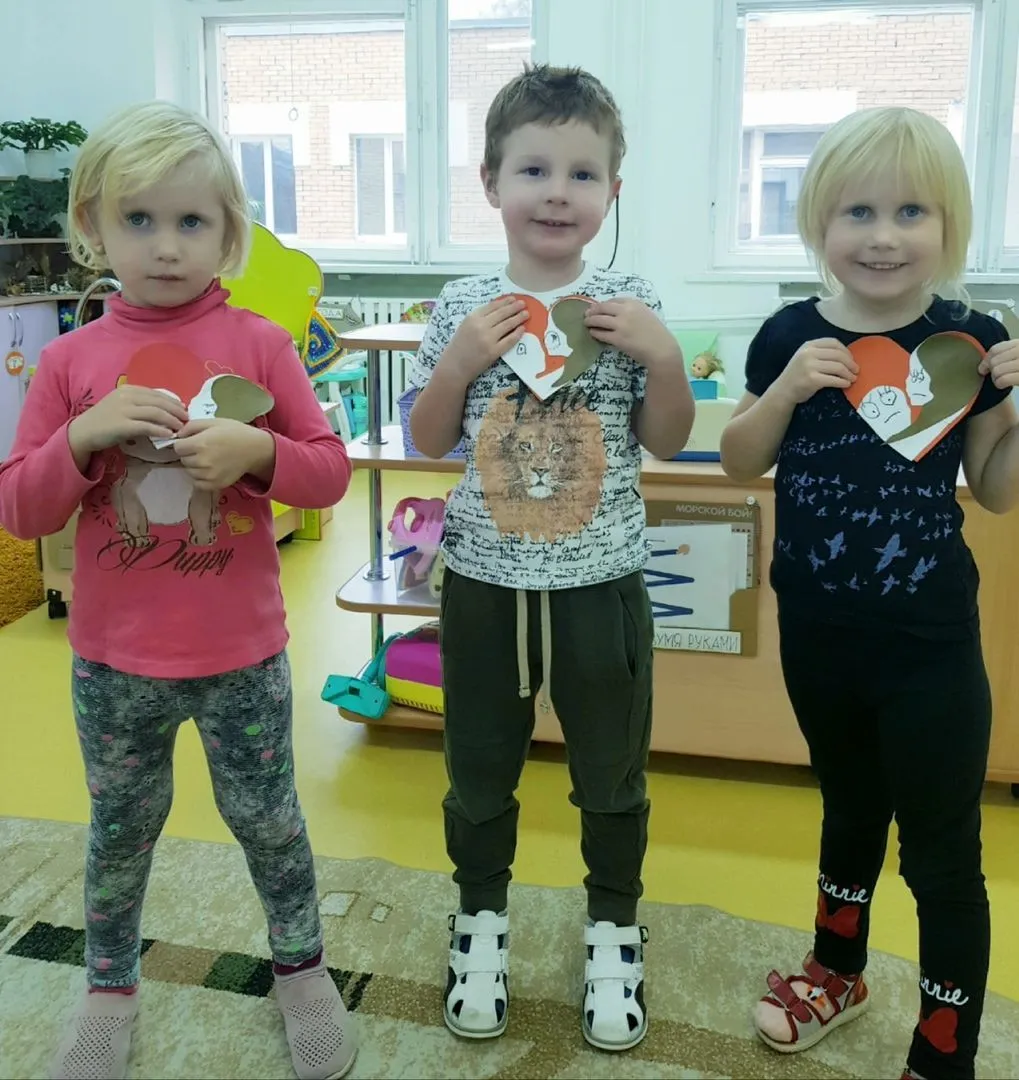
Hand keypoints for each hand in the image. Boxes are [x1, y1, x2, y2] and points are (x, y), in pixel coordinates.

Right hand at [68, 385, 189, 455]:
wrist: (83, 432)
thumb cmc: (105, 420)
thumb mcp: (122, 405)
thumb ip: (140, 404)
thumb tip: (164, 410)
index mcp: (128, 390)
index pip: (157, 393)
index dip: (173, 401)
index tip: (183, 408)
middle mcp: (127, 397)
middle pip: (159, 402)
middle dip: (176, 410)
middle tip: (187, 419)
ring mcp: (124, 410)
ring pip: (156, 413)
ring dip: (172, 420)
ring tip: (181, 427)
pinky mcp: (122, 425)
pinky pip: (147, 426)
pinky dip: (161, 430)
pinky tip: (169, 435)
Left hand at [172, 419, 274, 491]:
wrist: (255, 449)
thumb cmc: (235, 432)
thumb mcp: (213, 422)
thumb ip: (191, 426)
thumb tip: (177, 435)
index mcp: (200, 443)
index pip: (177, 447)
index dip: (184, 443)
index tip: (192, 441)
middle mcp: (202, 461)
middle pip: (183, 459)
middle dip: (189, 454)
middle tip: (203, 450)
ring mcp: (209, 475)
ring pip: (190, 471)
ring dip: (195, 466)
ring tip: (208, 459)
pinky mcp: (215, 485)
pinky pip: (198, 483)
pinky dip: (200, 477)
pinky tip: (210, 469)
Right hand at [439, 296, 528, 382]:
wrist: (454, 367)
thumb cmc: (459, 346)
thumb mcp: (465, 326)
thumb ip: (479, 318)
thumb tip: (498, 310)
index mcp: (472, 317)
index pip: (492, 306)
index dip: (505, 302)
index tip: (513, 299)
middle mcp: (481, 326)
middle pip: (502, 314)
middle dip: (515, 307)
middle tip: (523, 304)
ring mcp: (488, 339)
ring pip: (508, 325)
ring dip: (518, 318)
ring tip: (526, 314)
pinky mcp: (494, 351)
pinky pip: (509, 340)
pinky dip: (517, 334)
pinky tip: (522, 329)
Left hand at [584, 299, 680, 368]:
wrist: (662, 349)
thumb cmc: (656, 334)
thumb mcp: (646, 315)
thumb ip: (632, 311)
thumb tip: (616, 313)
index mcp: (634, 303)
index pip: (613, 300)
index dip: (603, 304)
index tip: (598, 307)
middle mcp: (626, 311)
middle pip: (603, 307)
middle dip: (593, 310)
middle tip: (587, 314)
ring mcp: (621, 325)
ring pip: (599, 320)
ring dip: (590, 321)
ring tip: (586, 323)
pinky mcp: (618, 338)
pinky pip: (601, 334)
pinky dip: (595, 332)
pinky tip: (592, 333)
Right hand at [775, 338, 857, 404]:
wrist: (783, 392)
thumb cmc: (797, 375)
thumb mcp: (805, 358)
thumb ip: (820, 353)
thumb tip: (847, 355)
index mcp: (808, 345)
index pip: (833, 343)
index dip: (846, 350)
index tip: (851, 359)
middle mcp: (808, 353)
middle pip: (838, 355)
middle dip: (851, 363)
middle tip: (856, 370)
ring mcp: (809, 366)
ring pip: (838, 367)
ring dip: (849, 373)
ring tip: (853, 378)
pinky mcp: (812, 380)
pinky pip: (834, 379)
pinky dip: (843, 382)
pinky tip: (846, 384)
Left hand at [979, 339, 1018, 389]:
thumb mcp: (1016, 356)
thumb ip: (1007, 355)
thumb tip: (983, 365)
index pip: (995, 350)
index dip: (986, 360)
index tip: (984, 368)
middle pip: (994, 361)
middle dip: (992, 371)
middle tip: (998, 377)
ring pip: (997, 370)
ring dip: (996, 379)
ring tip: (1003, 381)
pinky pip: (1002, 379)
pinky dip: (999, 384)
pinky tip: (1004, 385)